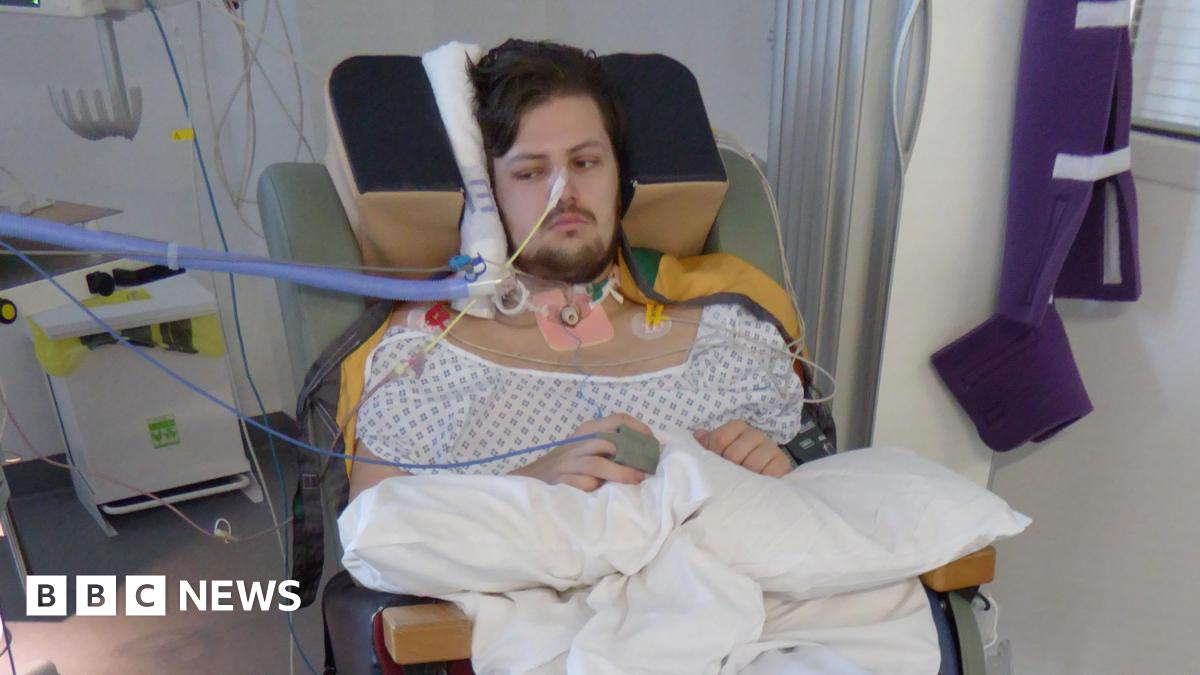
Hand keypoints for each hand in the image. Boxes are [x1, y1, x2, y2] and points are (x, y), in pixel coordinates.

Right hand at [509, 413, 653, 490]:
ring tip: (635, 481)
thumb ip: (607, 447)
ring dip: (620, 474)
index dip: (639, 429)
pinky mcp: (560, 481)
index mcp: (587, 431)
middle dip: (632, 456)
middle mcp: (577, 444)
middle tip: (647, 470)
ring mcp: (567, 463)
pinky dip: (595, 488)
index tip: (652, 444)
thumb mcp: (585, 449)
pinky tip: (604, 494)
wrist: (530, 481)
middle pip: (609, 442)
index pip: (617, 419)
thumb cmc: (565, 466)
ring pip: (597, 464)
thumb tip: (643, 454)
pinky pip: (583, 484)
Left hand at [693, 420, 791, 477]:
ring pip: (752, 463)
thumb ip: (707, 446)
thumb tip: (697, 436)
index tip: (716, 465)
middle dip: (729, 469)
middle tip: (728, 479)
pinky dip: (761, 481)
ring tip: (742, 485)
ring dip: (745, 477)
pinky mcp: (783, 463)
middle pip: (734, 453)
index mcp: (738, 428)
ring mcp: (771, 447)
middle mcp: (755, 434)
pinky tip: (756, 486)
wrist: (762, 484)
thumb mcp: (718, 455)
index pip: (719, 438)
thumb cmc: (735, 466)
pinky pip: (770, 471)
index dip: (714, 454)